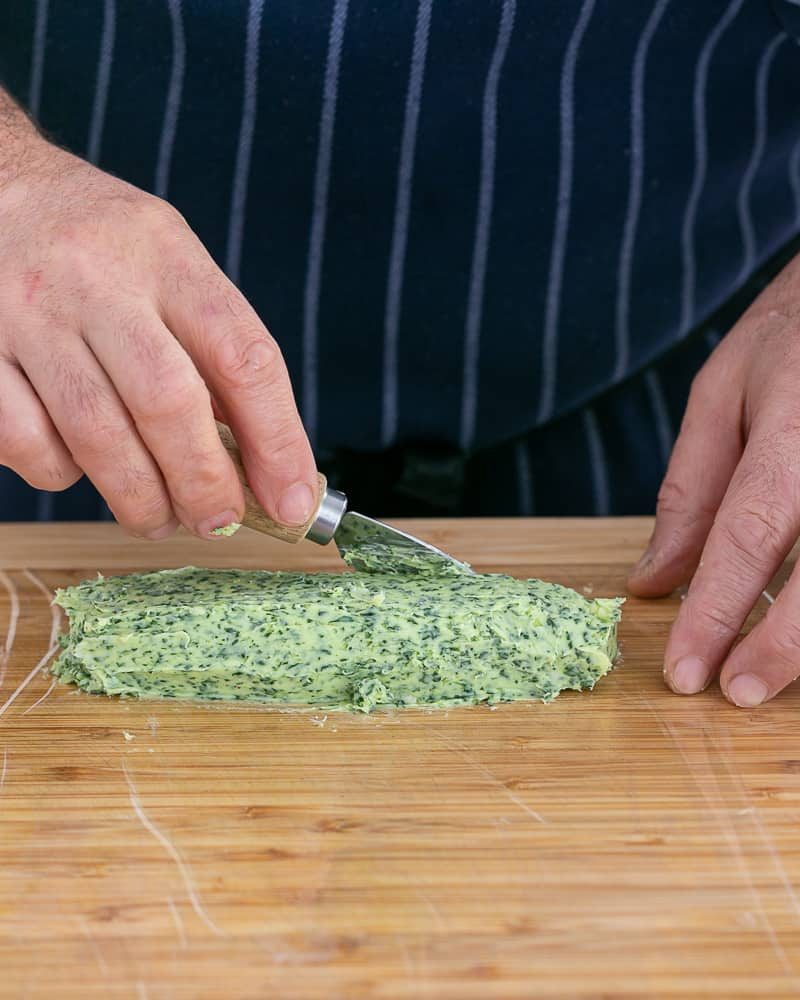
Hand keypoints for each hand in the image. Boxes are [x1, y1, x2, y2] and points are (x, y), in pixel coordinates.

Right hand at [0, 131, 316, 538]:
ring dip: (140, 498)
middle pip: (167, 402)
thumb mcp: (172, 267)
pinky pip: (28, 442)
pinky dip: (62, 474)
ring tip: (160, 519)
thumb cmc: (104, 248)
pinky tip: (79, 467)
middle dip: (203, 483)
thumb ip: (212, 351)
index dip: (277, 441)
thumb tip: (259, 465)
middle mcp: (97, 279)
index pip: (242, 356)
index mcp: (167, 256)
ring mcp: (29, 314)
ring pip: (96, 434)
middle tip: (218, 523)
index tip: (292, 501)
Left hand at [627, 255, 799, 706]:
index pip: (749, 533)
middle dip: (783, 646)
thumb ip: (690, 490)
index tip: (686, 671)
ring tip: (773, 677)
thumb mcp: (722, 392)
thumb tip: (653, 581)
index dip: (717, 610)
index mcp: (795, 425)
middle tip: (735, 693)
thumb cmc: (793, 332)